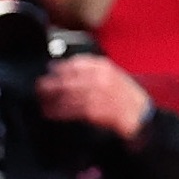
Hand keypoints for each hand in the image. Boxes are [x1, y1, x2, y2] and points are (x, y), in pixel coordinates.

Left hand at [36, 52, 151, 134]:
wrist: (140, 115)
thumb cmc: (125, 96)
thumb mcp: (113, 76)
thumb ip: (92, 71)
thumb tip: (65, 68)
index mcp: (104, 67)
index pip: (76, 63)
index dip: (59, 67)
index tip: (49, 71)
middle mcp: (99, 78)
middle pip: (67, 78)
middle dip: (50, 83)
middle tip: (38, 87)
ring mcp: (96, 94)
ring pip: (66, 95)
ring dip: (51, 99)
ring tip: (41, 101)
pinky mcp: (94, 110)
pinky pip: (71, 110)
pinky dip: (58, 111)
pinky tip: (50, 113)